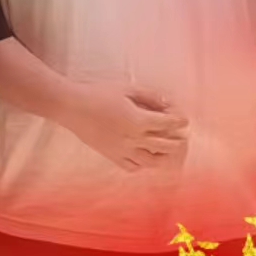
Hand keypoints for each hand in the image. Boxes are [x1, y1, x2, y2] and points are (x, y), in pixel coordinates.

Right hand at [65, 83, 187, 172]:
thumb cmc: (98, 94)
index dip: (178, 121)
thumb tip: (166, 101)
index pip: (167, 124)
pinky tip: (143, 158)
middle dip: (177, 141)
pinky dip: (141, 164)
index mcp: (138, 121)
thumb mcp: (126, 88)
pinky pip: (131, 166)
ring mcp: (122, 150)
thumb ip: (148, 95)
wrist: (71, 107)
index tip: (184, 119)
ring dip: (163, 157)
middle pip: (164, 145)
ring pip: (151, 161)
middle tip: (182, 137)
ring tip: (168, 152)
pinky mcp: (111, 155)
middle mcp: (134, 139)